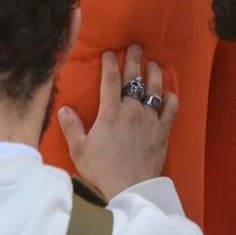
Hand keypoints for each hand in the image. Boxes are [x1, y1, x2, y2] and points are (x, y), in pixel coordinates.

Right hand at [57, 44, 177, 199]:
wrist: (129, 187)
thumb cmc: (102, 169)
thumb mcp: (79, 150)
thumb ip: (72, 127)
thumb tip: (64, 109)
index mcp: (111, 112)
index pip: (110, 80)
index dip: (110, 63)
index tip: (109, 52)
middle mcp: (132, 110)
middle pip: (134, 79)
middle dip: (134, 60)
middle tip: (136, 47)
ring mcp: (150, 119)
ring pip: (154, 90)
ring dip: (154, 74)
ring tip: (153, 64)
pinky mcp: (163, 131)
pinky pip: (170, 110)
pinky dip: (171, 100)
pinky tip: (170, 94)